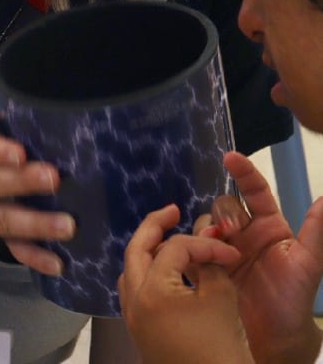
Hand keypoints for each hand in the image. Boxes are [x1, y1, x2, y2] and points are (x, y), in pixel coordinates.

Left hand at [118, 203, 251, 363]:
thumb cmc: (221, 347)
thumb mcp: (221, 297)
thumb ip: (210, 262)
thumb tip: (205, 238)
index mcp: (151, 290)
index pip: (176, 248)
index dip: (205, 244)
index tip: (230, 252)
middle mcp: (133, 301)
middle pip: (136, 250)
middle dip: (154, 226)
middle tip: (172, 210)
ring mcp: (132, 318)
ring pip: (131, 270)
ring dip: (148, 250)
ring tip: (168, 238)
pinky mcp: (139, 332)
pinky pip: (134, 290)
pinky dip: (146, 272)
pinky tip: (165, 270)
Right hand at [200, 151, 322, 362]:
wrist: (274, 340)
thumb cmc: (293, 300)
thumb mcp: (307, 265)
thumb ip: (314, 232)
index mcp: (268, 226)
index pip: (255, 190)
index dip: (243, 171)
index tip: (230, 158)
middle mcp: (243, 233)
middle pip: (225, 204)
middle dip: (224, 212)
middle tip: (228, 231)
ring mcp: (222, 249)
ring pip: (205, 222)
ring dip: (206, 230)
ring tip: (212, 248)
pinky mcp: (204, 267)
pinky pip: (189, 246)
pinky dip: (188, 245)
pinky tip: (193, 256)